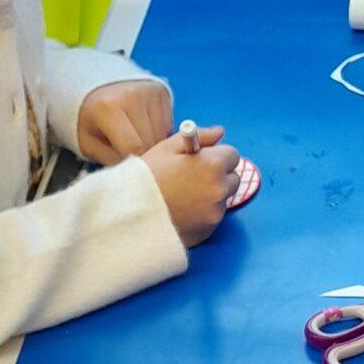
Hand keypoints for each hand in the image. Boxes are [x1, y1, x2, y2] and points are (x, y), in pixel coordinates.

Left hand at [76, 77, 173, 164]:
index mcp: (108, 108)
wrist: (96, 89)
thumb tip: (134, 171)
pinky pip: (167, 123)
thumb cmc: (91, 121)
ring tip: (134, 138)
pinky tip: (144, 128)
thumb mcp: (89, 144)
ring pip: (162, 134)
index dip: (134, 162)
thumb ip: (110, 159)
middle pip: (150, 141)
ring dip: (152, 143)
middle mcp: (132, 95)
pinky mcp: (161, 91)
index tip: (130, 167)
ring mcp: (149, 91)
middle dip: (143, 154)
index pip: (134, 147)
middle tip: (129, 153)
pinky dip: (158, 132)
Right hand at [143, 123, 241, 246]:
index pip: (232, 155)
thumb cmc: (146, 176)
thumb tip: (220, 132)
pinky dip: (204, 213)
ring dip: (212, 195)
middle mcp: (220, 189)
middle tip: (193, 178)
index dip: (216, 156)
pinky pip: (213, 217)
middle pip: (233, 178)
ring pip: (223, 198)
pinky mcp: (209, 230)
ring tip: (184, 196)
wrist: (129, 214)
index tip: (201, 160)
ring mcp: (215, 212)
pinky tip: (183, 211)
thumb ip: (199, 136)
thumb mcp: (167, 148)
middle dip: (218, 175)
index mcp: (212, 165)